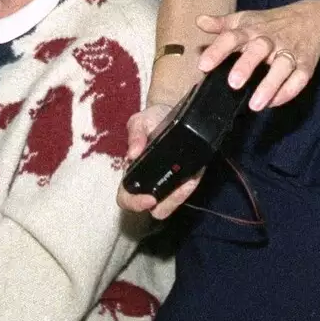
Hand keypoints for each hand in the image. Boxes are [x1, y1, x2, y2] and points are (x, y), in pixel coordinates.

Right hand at [116, 102, 202, 219]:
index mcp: (134, 172)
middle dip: (165, 204)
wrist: (173, 112)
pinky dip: (189, 188)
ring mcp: (168, 183)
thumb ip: (135, 135)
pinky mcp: (186, 179)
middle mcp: (149, 182)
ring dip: (179, 197)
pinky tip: (192, 178)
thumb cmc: (152, 119)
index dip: (134, 202)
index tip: (149, 198)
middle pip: (153, 208)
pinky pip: (186, 192)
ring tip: (187, 182)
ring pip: (171, 204)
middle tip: (173, 191)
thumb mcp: (141, 121)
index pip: (126, 197)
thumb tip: (132, 154)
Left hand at [194, 0, 319, 110]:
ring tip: (255, 106)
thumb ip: (222, 25)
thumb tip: (199, 21)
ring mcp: (289, 52)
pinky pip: (300, 79)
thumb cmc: (270, 23)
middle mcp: (271, 40)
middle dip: (247, 66)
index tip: (203, 66)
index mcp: (251, 29)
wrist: (312, 19)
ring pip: (282, 68)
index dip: (217, 50)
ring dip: (270, 86)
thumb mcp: (245, 19)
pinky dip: (288, 92)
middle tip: (233, 84)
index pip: (232, 36)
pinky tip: (273, 103)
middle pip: (259, 50)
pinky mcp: (305, 65)